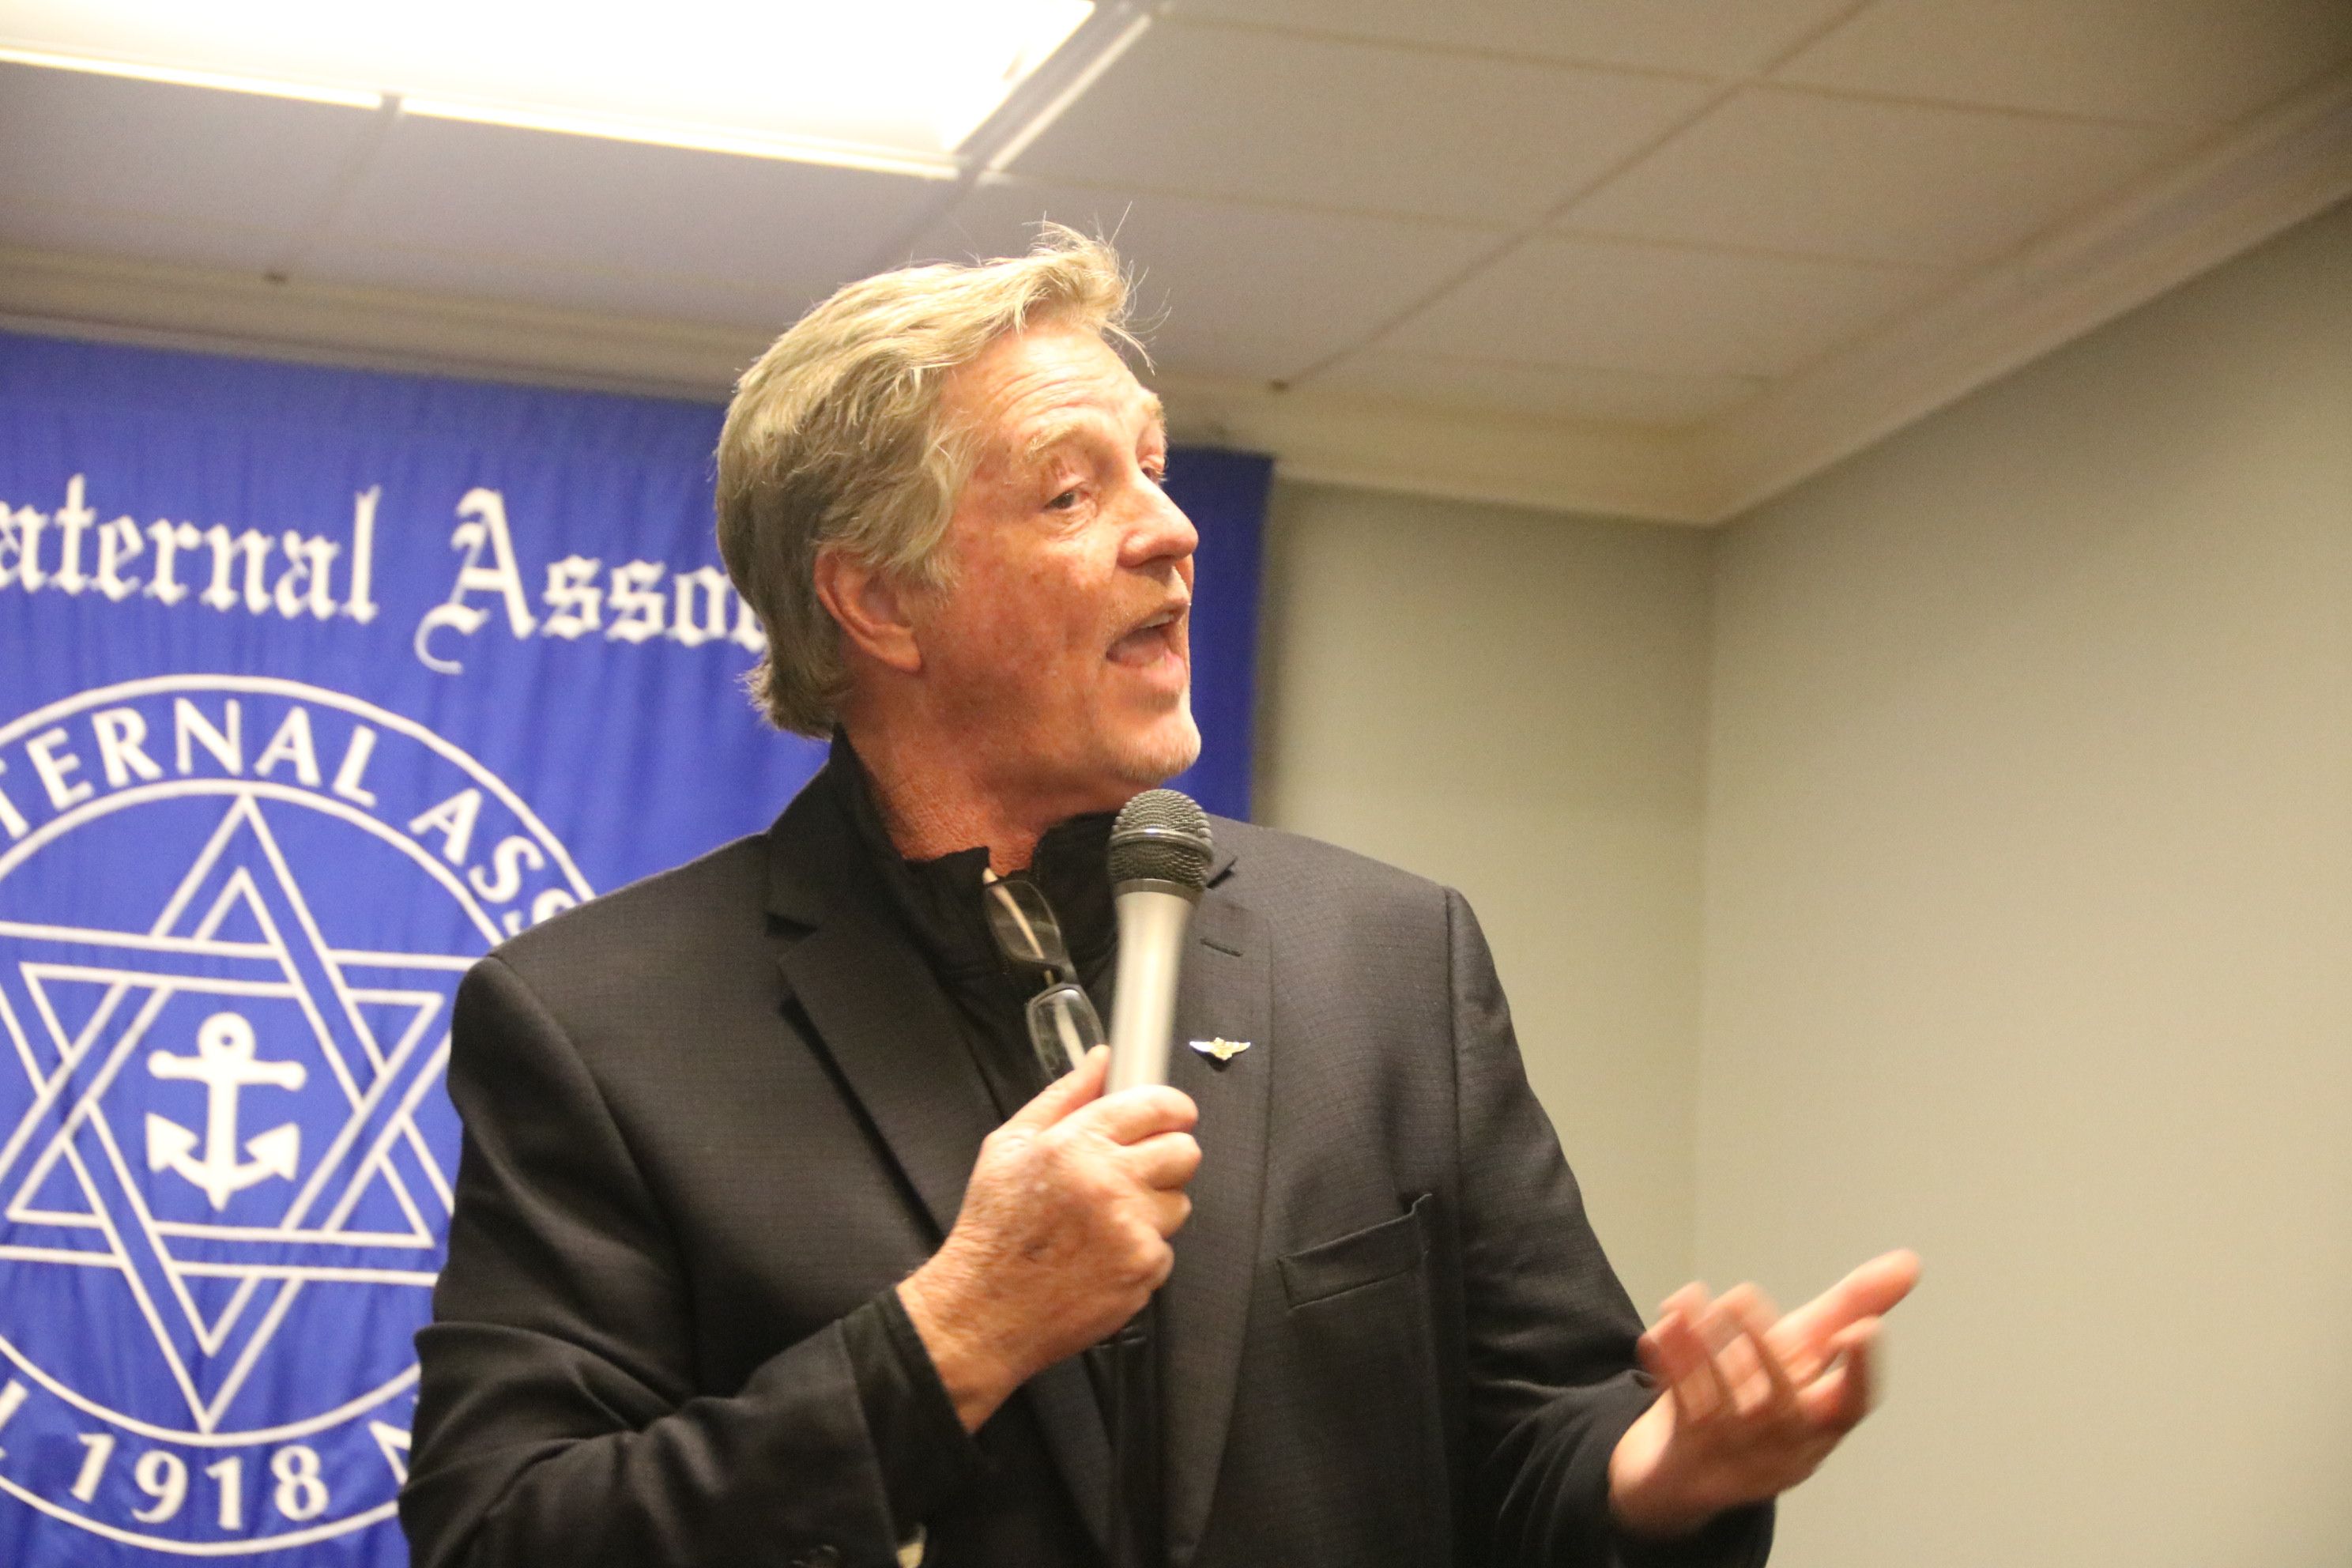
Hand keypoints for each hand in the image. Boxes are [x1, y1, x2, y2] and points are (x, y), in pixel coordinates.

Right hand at [897, 1045, 1200, 1429]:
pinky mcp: (1142, 1271)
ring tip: (1106, 1220)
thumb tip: (1100, 1060)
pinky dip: (1141, 1250)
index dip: (1171, 1108)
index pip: (1158, 1105)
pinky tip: (1102, 1255)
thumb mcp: (1009, 1146)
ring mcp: (1131, 1230)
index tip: (1169, 1116)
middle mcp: (1110, 1183)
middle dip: (1166, 1156)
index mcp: (1077, 1144)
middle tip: (1135, 1169)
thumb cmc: (992, 1229)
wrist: (982, 1311)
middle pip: (1185, 1151)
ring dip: (1153, 1207)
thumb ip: (1063, 1097)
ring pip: (1179, 1202)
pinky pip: (1165, 1247)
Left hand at [1607, 1249, 1920, 1538]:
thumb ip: (1854, 1307)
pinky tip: (1663, 1326)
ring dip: (1706, 1350)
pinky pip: (1680, 1410)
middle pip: (1782, 1405)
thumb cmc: (1761, 1394)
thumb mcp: (1808, 1350)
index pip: (1854, 1404)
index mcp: (1822, 1422)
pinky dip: (1671, 1367)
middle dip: (1763, 1349)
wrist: (1686, 1467)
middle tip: (1742, 1296)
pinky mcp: (1686, 1455)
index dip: (1862, 1370)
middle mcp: (1784, 1446)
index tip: (1864, 1328)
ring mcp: (1735, 1457)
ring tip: (1693, 1301)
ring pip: (1725, 1407)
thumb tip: (1910, 1261)